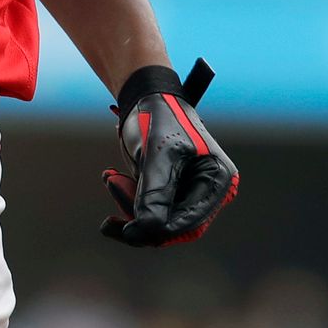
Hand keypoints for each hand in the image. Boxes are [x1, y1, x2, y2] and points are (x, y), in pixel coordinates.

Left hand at [100, 65, 237, 246]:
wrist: (145, 97)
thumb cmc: (159, 117)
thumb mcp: (158, 153)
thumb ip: (155, 193)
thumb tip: (147, 230)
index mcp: (217, 180)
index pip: (190, 222)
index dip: (158, 230)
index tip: (127, 230)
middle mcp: (206, 191)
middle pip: (171, 225)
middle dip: (138, 213)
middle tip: (112, 187)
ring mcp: (186, 193)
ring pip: (154, 220)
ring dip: (127, 204)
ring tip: (111, 177)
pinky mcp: (167, 192)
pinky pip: (145, 209)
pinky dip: (125, 197)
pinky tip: (112, 176)